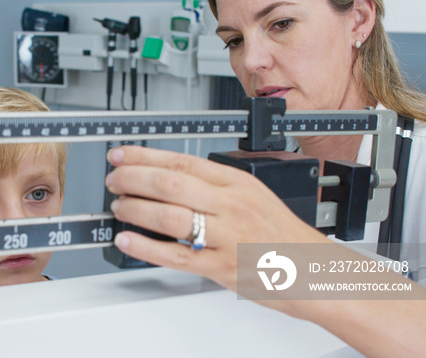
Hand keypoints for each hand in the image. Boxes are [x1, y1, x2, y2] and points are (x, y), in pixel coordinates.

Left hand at [105, 145, 328, 291]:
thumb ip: (214, 185)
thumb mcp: (253, 194)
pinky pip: (176, 255)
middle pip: (171, 184)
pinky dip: (146, 247)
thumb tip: (169, 177)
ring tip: (119, 207)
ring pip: (170, 216)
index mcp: (237, 182)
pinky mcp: (222, 267)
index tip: (121, 154)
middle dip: (133, 179)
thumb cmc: (281, 234)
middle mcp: (231, 205)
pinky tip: (128, 239)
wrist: (312, 270)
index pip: (182, 161)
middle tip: (114, 181)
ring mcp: (226, 236)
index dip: (144, 156)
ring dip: (135, 210)